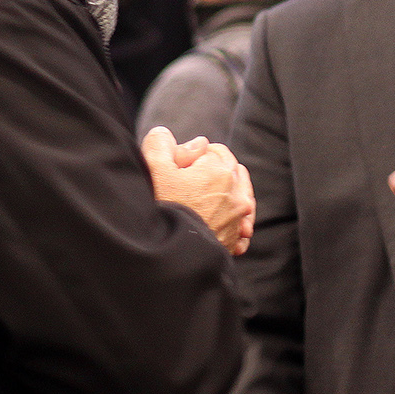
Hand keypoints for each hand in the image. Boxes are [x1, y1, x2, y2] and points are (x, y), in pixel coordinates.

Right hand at [141, 126, 254, 254]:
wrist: (168, 253)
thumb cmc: (161, 208)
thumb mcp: (154, 167)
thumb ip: (163, 143)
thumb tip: (182, 140)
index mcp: (221, 171)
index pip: (212, 150)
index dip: (193, 156)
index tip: (178, 169)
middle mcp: (236, 193)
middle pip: (228, 171)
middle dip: (211, 172)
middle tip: (186, 184)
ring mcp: (239, 218)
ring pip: (238, 196)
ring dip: (225, 194)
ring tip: (201, 201)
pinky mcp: (235, 239)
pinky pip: (240, 224)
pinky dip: (231, 221)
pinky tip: (214, 222)